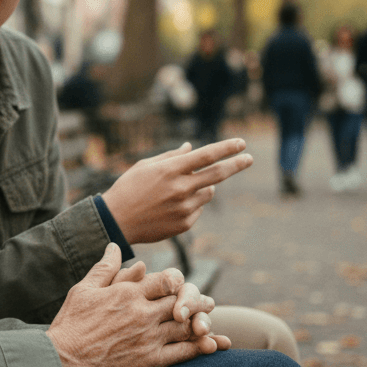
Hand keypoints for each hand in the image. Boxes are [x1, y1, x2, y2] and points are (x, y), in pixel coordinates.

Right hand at [46, 245, 224, 366]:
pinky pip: (183, 353)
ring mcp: (148, 338)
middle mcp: (142, 313)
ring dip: (202, 323)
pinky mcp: (150, 361)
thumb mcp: (84, 289)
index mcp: (128, 293)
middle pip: (182, 302)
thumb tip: (114, 246)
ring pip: (186, 326)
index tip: (178, 284)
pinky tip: (212, 346)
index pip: (166, 280)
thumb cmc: (71, 323)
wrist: (64, 361)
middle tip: (206, 302)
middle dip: (195, 301)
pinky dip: (201, 348)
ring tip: (209, 321)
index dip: (177, 280)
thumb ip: (104, 268)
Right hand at [101, 139, 252, 244]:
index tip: (241, 143)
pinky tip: (171, 205)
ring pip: (209, 192)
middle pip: (218, 174)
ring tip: (182, 188)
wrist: (116, 221)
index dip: (226, 148)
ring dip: (205, 185)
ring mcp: (184, 207)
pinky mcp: (184, 223)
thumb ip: (171, 156)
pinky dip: (192, 202)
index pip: (206, 155)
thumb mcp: (145, 166)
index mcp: (170, 170)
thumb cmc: (128, 188)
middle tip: (249, 159)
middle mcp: (181, 188)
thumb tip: (191, 147)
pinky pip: (198, 208)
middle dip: (237, 164)